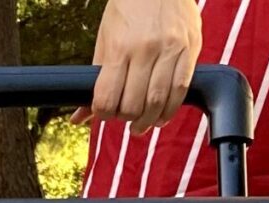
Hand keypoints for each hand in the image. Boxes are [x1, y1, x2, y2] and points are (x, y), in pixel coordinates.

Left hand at [75, 0, 202, 133]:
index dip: (103, 113)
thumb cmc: (128, 9)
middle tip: (124, 120)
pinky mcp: (190, 50)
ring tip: (141, 126)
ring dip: (147, 121)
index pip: (108, 97)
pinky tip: (161, 116)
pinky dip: (169, 110)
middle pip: (133, 104)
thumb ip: (95, 78)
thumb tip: (78, 117)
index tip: (104, 114)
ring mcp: (170, 50)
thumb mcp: (105, 39)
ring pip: (157, 101)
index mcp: (120, 47)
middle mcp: (146, 49)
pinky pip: (180, 90)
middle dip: (125, 119)